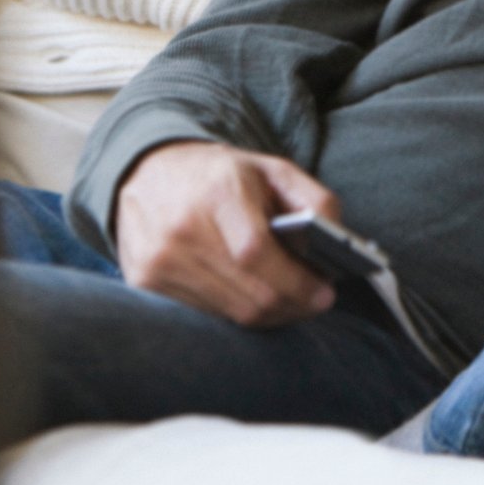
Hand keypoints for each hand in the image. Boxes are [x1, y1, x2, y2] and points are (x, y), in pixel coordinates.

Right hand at [112, 140, 342, 326]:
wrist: (147, 172)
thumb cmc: (219, 174)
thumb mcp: (271, 169)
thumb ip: (313, 199)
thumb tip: (338, 241)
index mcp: (216, 192)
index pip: (256, 252)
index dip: (296, 281)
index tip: (325, 292)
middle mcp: (181, 228)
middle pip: (249, 293)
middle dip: (292, 305)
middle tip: (316, 301)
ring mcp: (159, 259)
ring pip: (231, 312)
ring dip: (270, 314)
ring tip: (290, 300)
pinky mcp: (145, 281)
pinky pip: (208, 314)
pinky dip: (238, 312)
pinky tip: (254, 297)